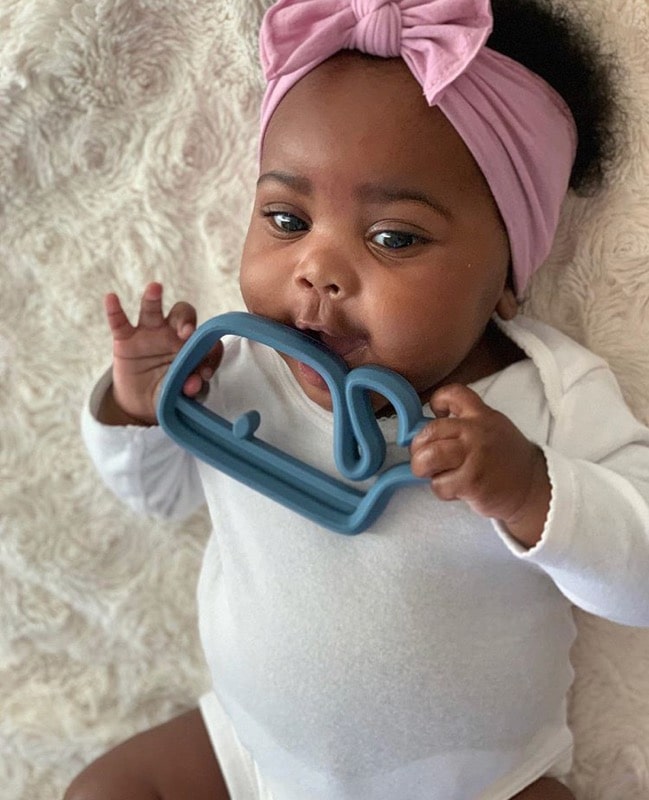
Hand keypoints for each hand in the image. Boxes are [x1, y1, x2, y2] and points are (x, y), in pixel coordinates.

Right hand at [102, 282, 222, 425]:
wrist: (143, 401)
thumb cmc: (171, 391)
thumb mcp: (182, 392)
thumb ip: (190, 388)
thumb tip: (191, 386)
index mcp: (193, 346)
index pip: (206, 341)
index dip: (208, 355)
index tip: (203, 373)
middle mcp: (173, 334)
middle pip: (183, 315)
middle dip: (185, 320)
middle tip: (186, 333)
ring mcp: (148, 334)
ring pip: (152, 310)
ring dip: (153, 298)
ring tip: (155, 288)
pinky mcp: (125, 339)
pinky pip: (119, 322)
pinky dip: (114, 310)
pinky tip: (111, 298)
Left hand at [410, 383, 550, 548]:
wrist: (532, 487)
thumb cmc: (505, 459)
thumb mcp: (493, 427)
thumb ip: (466, 422)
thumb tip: (429, 429)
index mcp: (482, 415)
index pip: (454, 393)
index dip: (437, 401)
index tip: (436, 414)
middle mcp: (477, 432)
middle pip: (430, 430)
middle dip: (418, 447)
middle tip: (423, 457)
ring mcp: (474, 457)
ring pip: (429, 457)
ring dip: (422, 468)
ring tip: (432, 473)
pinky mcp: (472, 482)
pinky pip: (439, 484)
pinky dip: (441, 489)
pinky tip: (454, 488)